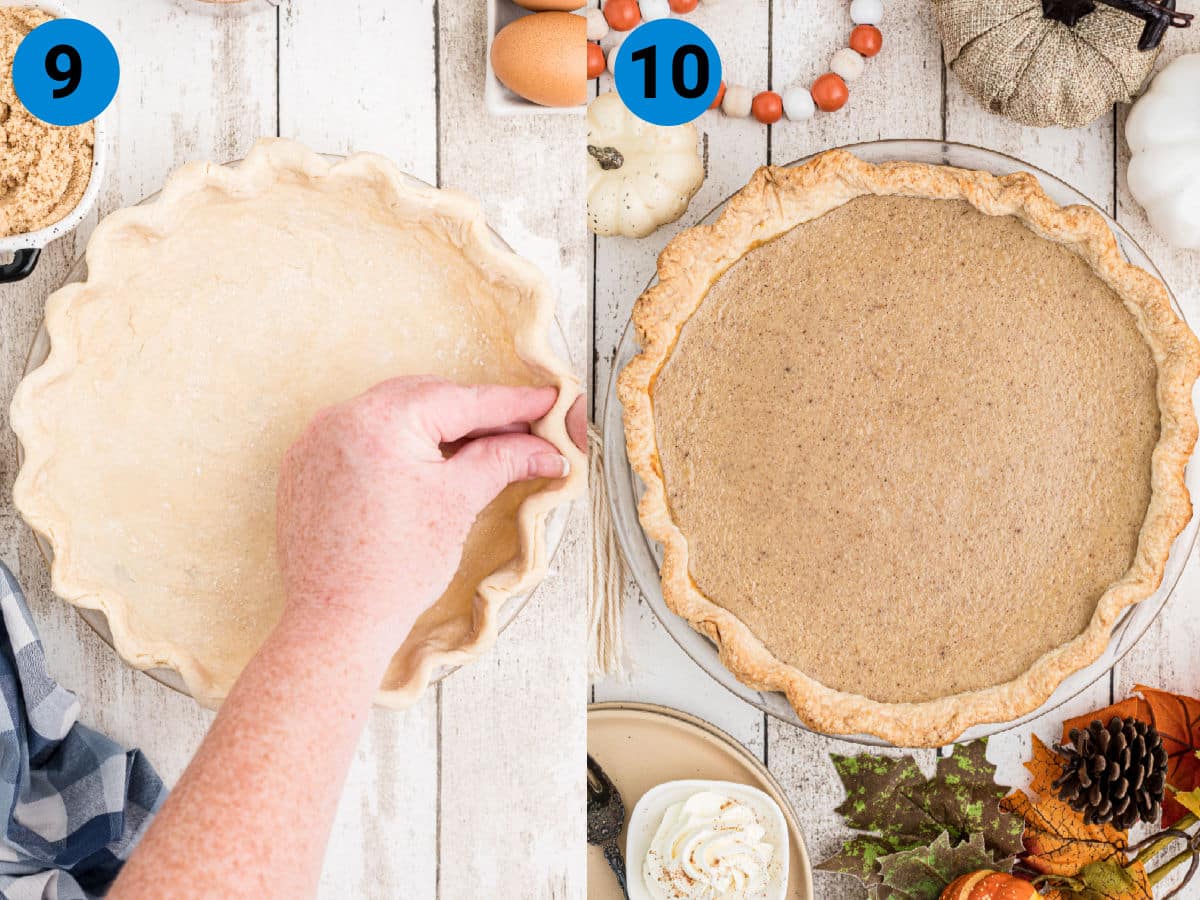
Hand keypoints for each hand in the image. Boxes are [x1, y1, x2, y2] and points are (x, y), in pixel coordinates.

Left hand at [275, 376, 568, 647]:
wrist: (336, 623)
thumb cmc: (396, 568)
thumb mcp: (459, 502)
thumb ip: (502, 460)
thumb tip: (545, 449)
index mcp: (380, 420)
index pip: (462, 400)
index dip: (511, 403)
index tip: (546, 400)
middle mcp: (341, 418)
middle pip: (426, 397)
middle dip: (474, 412)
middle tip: (520, 429)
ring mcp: (317, 441)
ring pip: (393, 415)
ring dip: (437, 425)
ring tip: (479, 446)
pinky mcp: (306, 467)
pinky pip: (363, 438)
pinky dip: (399, 444)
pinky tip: (427, 464)